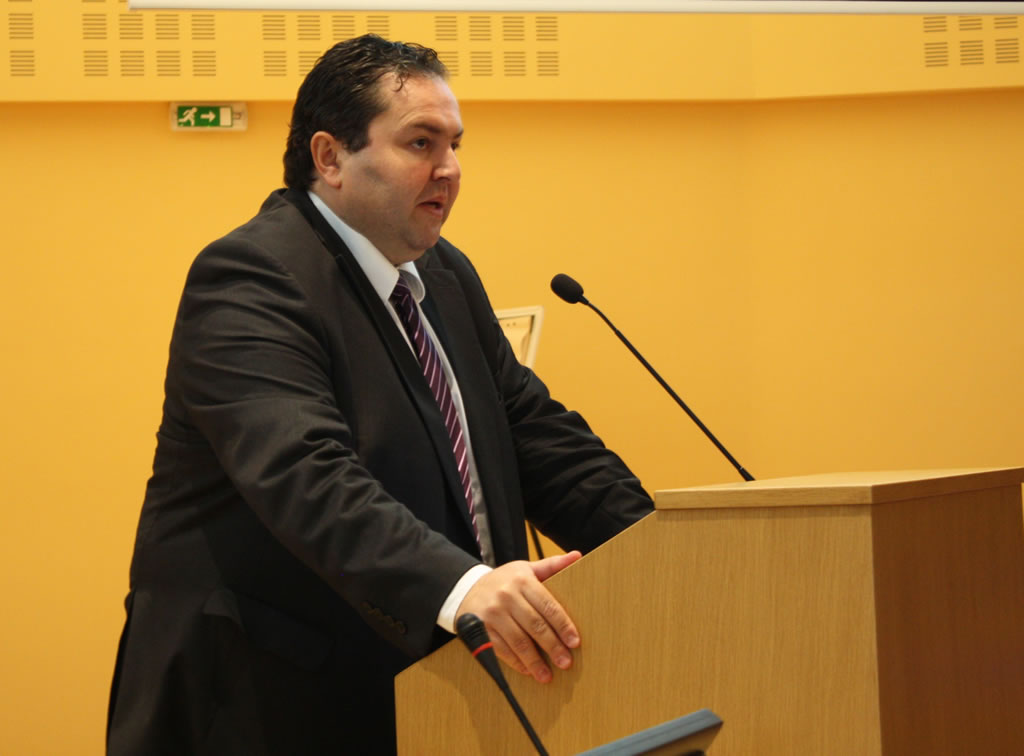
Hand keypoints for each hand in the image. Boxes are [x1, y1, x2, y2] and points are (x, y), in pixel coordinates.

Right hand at [456, 550, 582, 682]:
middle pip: (535, 625)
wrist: (465, 589)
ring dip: (534, 661)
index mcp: (522, 580)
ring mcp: (492, 614)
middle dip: (552, 646)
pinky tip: (527, 671)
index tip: (575, 642)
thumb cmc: (503, 581)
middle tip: (566, 662)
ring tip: (547, 675)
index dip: (563, 625)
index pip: (548, 606)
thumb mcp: (525, 569)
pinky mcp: (480, 629)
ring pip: (518, 641)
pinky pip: (501, 649)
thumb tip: (577, 556)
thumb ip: (552, 565)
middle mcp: (507, 596)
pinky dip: (516, 662)